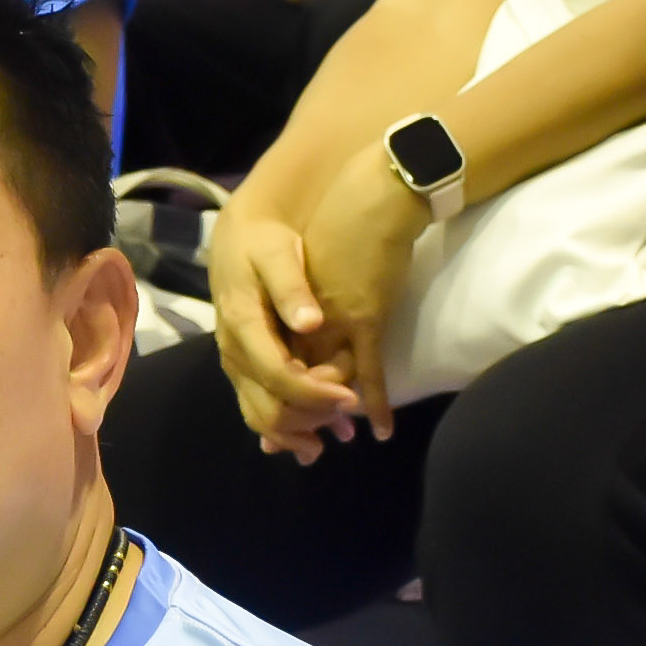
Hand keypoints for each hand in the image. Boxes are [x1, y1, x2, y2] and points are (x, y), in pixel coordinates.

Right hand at [203, 204, 361, 457]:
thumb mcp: (276, 252)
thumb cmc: (263, 239)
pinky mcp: (243, 367)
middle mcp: (234, 353)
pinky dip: (285, 431)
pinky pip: (259, 408)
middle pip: (267, 407)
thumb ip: (291, 287)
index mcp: (242, 325)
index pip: (278, 374)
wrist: (240, 233)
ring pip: (261, 416)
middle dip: (311, 418)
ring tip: (338, 437)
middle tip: (349, 418)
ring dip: (299, 433)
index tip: (353, 399)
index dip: (315, 393)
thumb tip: (310, 323)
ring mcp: (237, 364)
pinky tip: (310, 441)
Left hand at [294, 144, 435, 443]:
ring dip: (334, 416)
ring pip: (325, 386)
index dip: (271, 408)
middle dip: (299, 423)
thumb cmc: (332, 233)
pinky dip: (375, 403)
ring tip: (342, 437)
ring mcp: (328, 322)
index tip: (285, 432)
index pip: (262, 373)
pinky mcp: (363, 316)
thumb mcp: (296, 274)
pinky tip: (383, 430)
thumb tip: (292, 349)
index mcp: (270, 311)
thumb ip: (290, 313)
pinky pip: (368, 372)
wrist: (367, 197)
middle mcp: (292, 322)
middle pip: (287, 388)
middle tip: (313, 448)